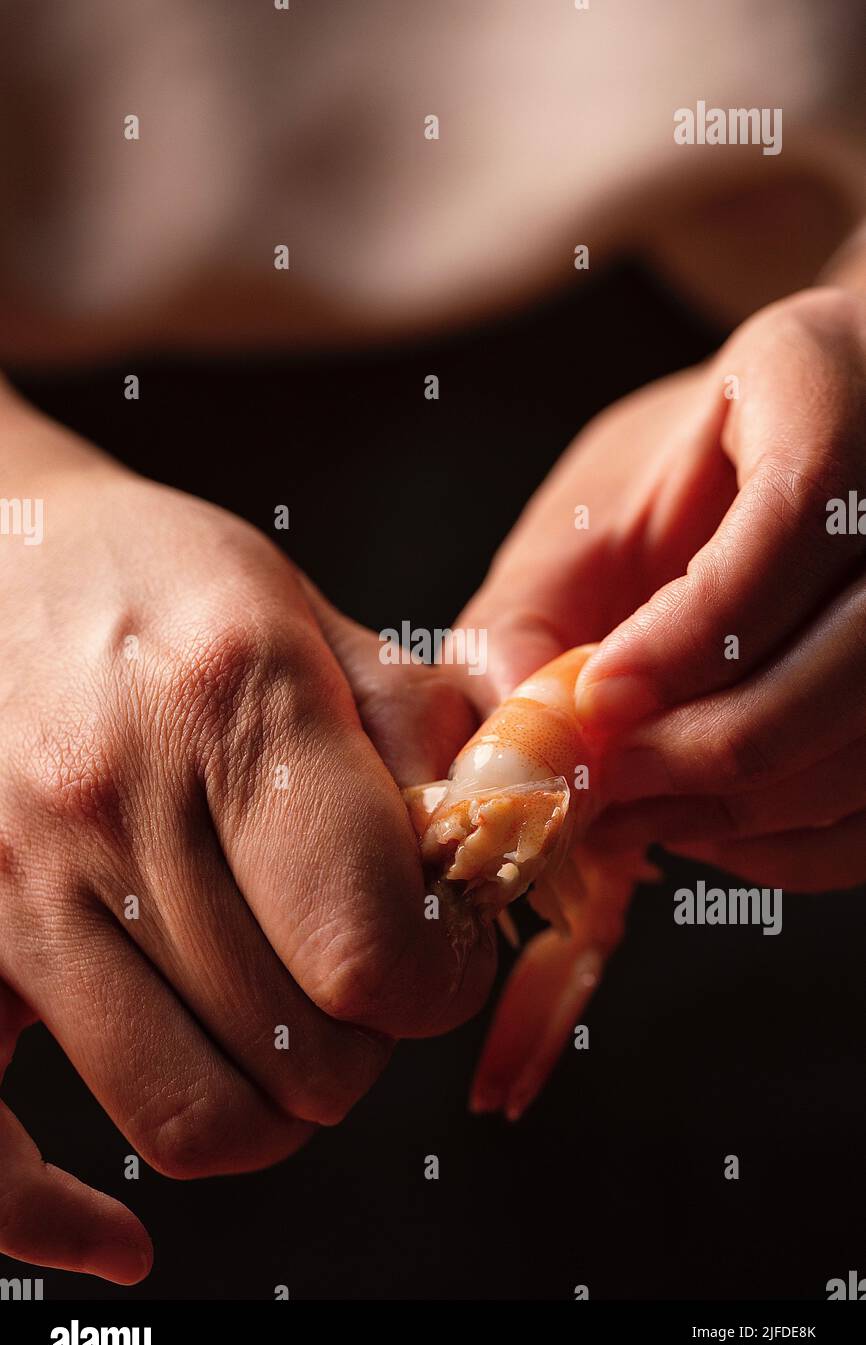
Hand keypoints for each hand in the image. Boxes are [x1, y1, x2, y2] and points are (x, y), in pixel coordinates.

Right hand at [0, 385, 489, 1281]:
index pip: (375, 949)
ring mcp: (9, 883)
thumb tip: (500, 852)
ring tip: (279, 1029)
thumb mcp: (306, 613)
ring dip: (272, 1108)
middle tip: (359, 974)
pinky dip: (57, 1222)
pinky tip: (120, 1232)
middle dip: (368, 1035)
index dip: (440, 978)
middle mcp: (110, 802)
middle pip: (303, 1050)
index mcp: (232, 704)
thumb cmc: (151, 582)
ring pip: (190, 1114)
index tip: (437, 950)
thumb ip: (421, 737)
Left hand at [459, 286, 865, 890]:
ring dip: (742, 811)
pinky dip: (790, 847)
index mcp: (834, 389)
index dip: (694, 633)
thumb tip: (514, 722)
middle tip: (601, 784)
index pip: (799, 517)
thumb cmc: (683, 486)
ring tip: (631, 814)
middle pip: (860, 657)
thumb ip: (534, 605)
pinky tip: (704, 829)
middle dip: (708, 747)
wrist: (799, 471)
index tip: (597, 696)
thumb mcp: (596, 510)